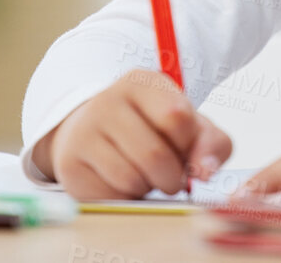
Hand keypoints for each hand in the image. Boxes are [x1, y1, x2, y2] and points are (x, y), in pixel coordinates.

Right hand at [33, 69, 232, 199]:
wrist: (99, 134)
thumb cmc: (154, 131)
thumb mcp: (190, 128)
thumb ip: (212, 145)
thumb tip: (204, 171)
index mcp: (142, 81)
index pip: (177, 117)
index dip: (189, 145)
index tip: (184, 148)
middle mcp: (108, 99)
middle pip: (155, 155)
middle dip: (172, 178)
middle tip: (170, 176)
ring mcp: (83, 131)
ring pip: (131, 179)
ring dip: (147, 189)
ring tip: (144, 175)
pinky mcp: (69, 163)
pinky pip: (109, 197)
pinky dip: (125, 199)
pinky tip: (122, 183)